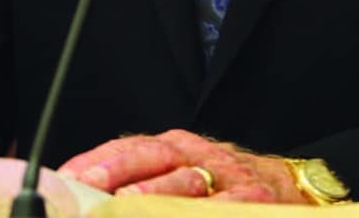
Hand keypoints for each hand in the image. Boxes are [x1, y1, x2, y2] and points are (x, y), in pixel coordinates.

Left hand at [58, 128, 308, 202]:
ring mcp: (228, 178)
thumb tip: (83, 191)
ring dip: (153, 196)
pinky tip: (182, 213)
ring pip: (187, 184)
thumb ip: (141, 180)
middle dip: (120, 172)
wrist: (289, 187)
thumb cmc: (223, 185)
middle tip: (91, 188)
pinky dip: (200, 211)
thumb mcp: (181, 172)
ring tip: (126, 205)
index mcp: (177, 146)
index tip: (68, 177)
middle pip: (156, 158)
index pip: (132, 148)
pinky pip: (225, 206)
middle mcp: (200, 155)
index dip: (100, 161)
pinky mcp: (253, 200)